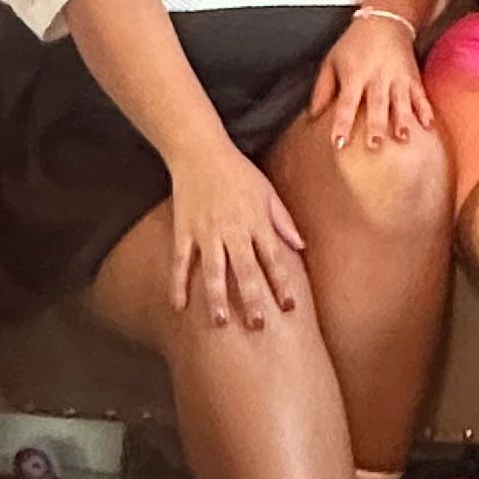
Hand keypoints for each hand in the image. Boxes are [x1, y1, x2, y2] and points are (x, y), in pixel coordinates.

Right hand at [168, 138, 304, 328]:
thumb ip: (282, 220)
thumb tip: (300, 245)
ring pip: (213, 271)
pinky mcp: (184, 231)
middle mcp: (232, 230)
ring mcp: (206, 232)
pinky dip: (178, 283)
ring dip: (217, 298)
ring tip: (221, 322)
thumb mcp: (267, 191)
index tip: (289, 307)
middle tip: (258, 326)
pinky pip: (181, 262)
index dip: (282, 284)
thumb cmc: (238, 172)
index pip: (273, 259)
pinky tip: (178, 306)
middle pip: (245, 270)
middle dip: (252, 299)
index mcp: (256, 222)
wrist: (200, 152)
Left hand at [313, 10, 433, 152]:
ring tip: (403, 138)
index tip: (339, 143)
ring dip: (402, 120)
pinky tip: (428, 126)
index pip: (346, 102)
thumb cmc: (354, 44)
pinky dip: (425, 110)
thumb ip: (323, 89)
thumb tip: (312, 116)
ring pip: (400, 100)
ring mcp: (397, 76)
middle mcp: (376, 76)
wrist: (385, 20)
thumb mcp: (332, 61)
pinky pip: (420, 94)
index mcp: (354, 74)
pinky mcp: (412, 76)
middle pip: (376, 103)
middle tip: (374, 146)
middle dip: (376, 125)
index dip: (342, 123)